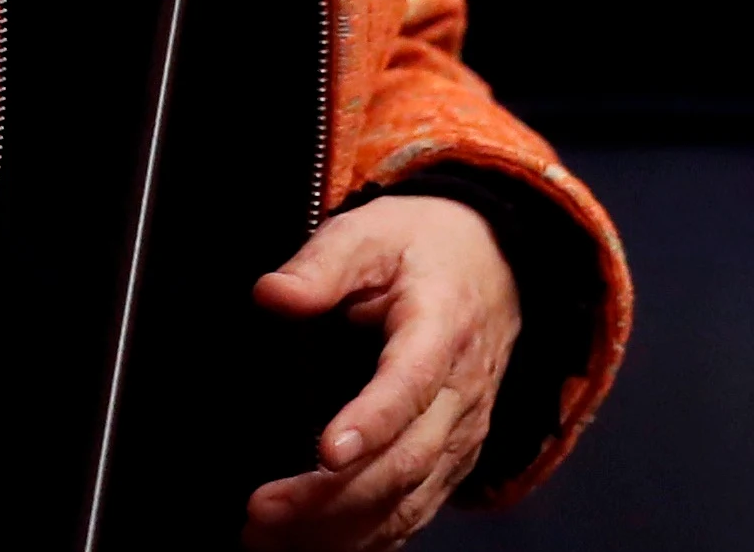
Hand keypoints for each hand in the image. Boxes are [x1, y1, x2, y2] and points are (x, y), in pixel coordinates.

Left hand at [241, 196, 519, 550]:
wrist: (491, 264)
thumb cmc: (422, 248)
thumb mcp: (371, 232)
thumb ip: (322, 264)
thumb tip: (272, 294)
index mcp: (440, 330)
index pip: (410, 386)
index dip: (371, 423)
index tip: (325, 451)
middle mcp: (459, 394)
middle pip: (405, 460)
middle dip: (333, 496)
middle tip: (262, 510)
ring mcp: (460, 435)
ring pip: (407, 499)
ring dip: (340, 529)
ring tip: (266, 538)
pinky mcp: (451, 459)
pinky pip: (413, 511)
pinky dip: (365, 538)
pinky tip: (311, 547)